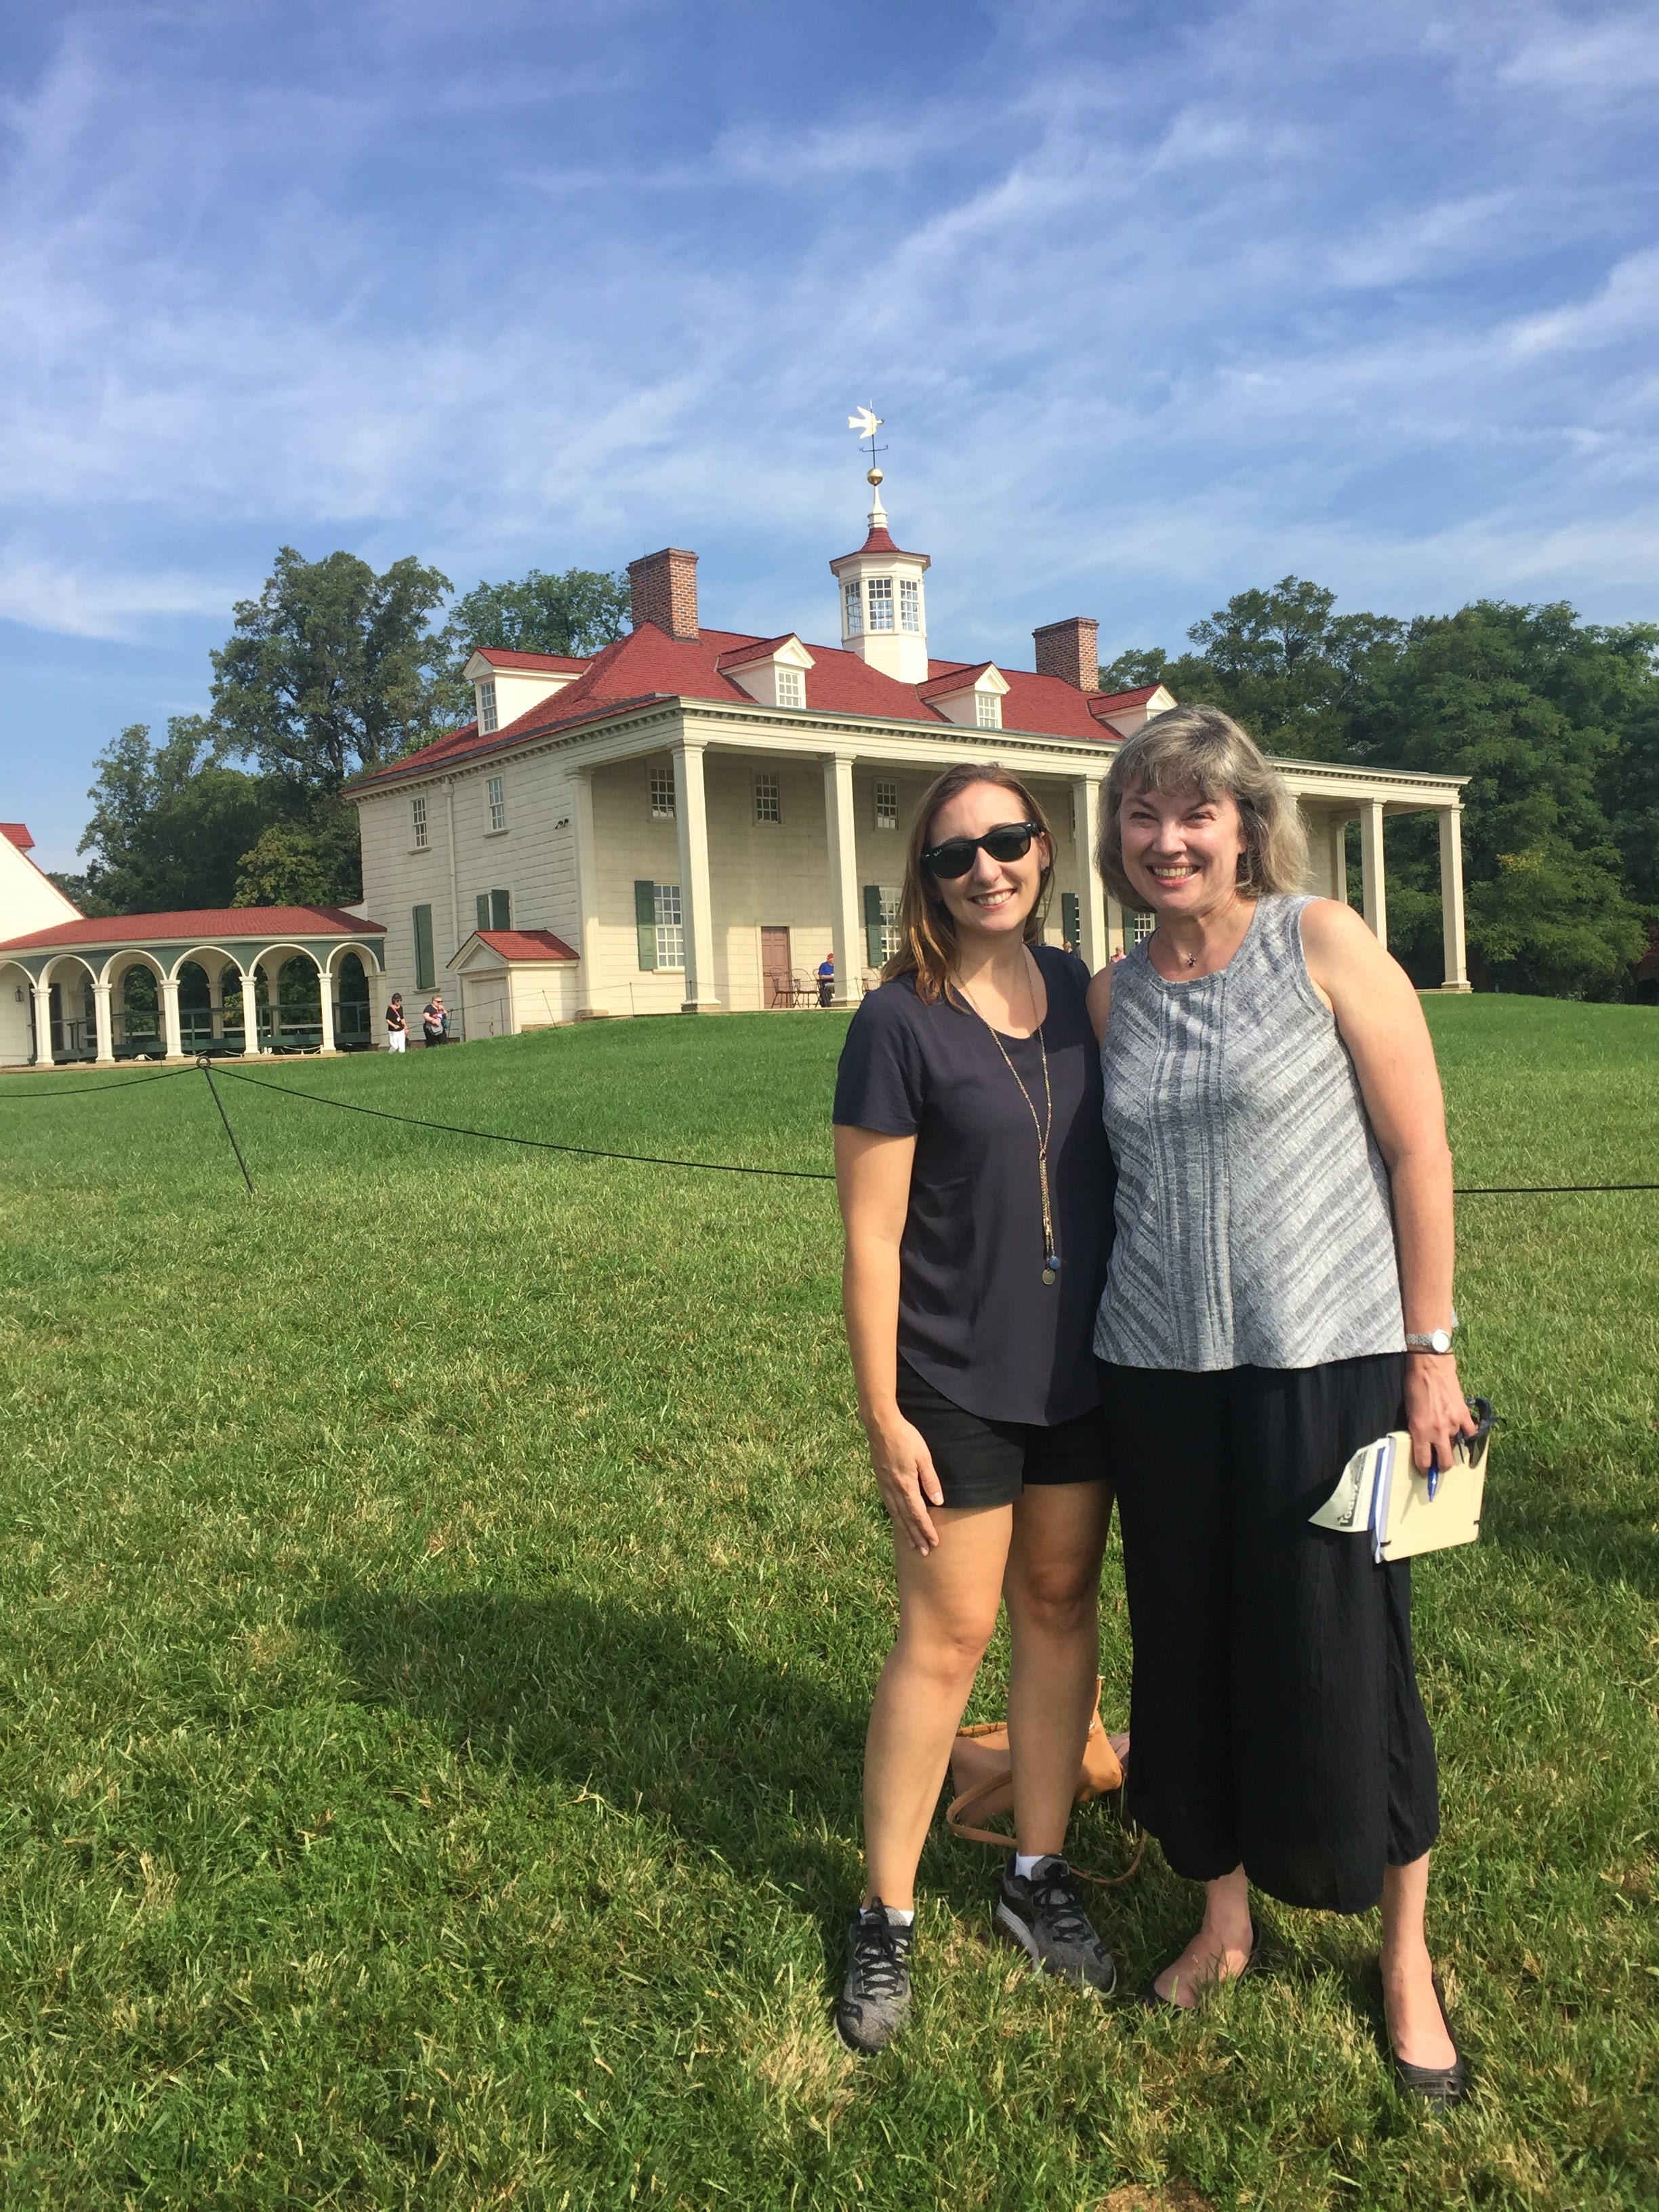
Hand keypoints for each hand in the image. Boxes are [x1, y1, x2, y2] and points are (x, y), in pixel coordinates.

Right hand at [864, 1411, 946, 1555]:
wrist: (880, 1425)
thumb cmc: (905, 1437)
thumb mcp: (923, 1456)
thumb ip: (930, 1480)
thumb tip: (938, 1502)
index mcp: (905, 1485)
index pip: (918, 1514)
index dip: (926, 1529)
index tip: (934, 1542)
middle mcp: (893, 1489)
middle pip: (906, 1519)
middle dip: (916, 1536)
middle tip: (924, 1552)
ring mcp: (885, 1485)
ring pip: (896, 1514)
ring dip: (905, 1531)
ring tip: (912, 1543)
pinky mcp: (880, 1480)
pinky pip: (889, 1505)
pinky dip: (895, 1517)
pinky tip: (898, 1520)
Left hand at [1402, 1352, 1474, 1475]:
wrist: (1430, 1366)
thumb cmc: (1415, 1385)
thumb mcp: (1408, 1411)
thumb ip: (1417, 1430)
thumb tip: (1423, 1444)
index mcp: (1420, 1431)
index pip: (1424, 1461)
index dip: (1425, 1469)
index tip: (1425, 1470)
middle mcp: (1437, 1431)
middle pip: (1445, 1463)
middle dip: (1441, 1467)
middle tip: (1439, 1463)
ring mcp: (1453, 1424)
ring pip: (1456, 1446)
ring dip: (1452, 1444)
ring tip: (1446, 1433)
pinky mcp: (1465, 1415)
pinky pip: (1471, 1433)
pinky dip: (1467, 1434)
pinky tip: (1463, 1431)